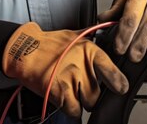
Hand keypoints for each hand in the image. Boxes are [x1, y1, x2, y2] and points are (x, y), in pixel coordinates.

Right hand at [1, 22, 128, 116]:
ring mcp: (70, 80)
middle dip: (92, 93)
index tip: (121, 88)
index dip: (118, 82)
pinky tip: (66, 98)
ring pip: (87, 102)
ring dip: (82, 101)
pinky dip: (71, 108)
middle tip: (83, 87)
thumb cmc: (49, 44)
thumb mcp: (75, 36)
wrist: (25, 50)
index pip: (110, 70)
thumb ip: (93, 40)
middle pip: (98, 92)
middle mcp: (81, 66)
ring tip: (73, 91)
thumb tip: (109, 36)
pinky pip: (74, 110)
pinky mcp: (58, 93)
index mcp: (88, 51)